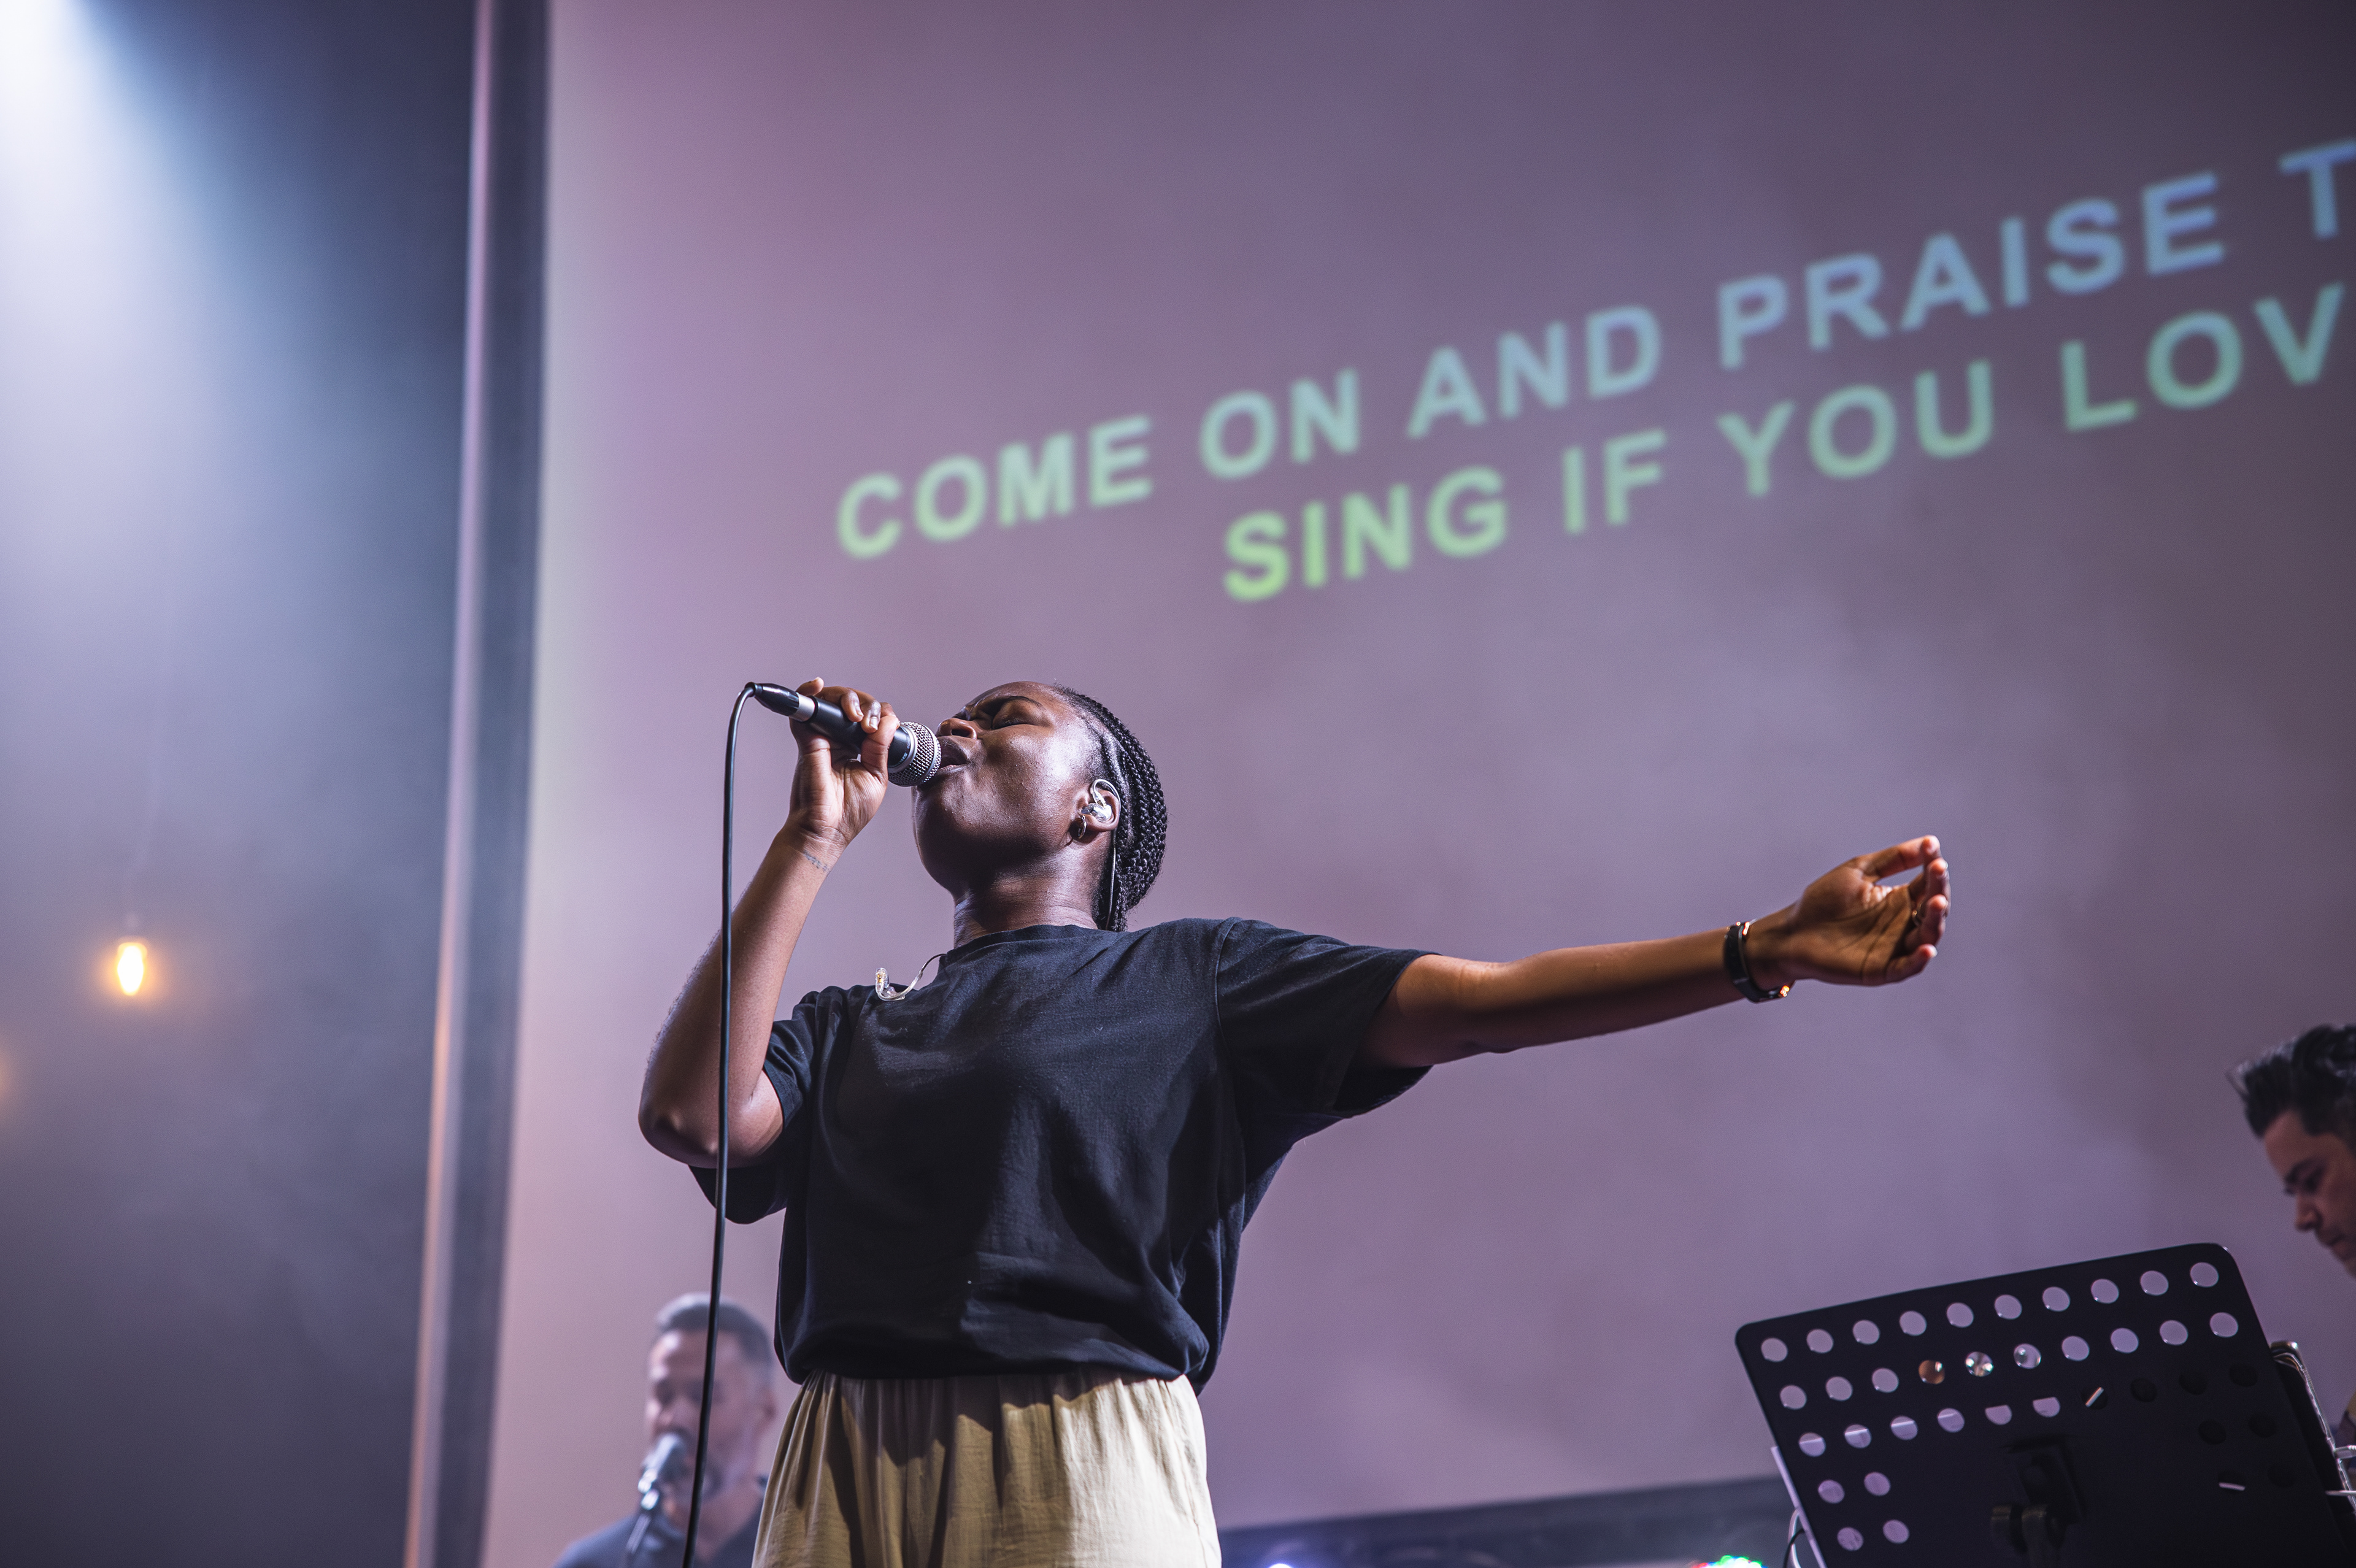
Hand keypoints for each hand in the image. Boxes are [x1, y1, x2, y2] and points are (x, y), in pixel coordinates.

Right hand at [780, 678, 897, 858]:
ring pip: (832, 700)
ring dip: (847, 698)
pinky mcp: (807, 739)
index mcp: (859, 747)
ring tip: (855, 716)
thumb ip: (881, 746)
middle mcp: (840, 738)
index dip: (879, 714)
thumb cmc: (849, 811)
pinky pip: (804, 709)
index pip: (871, 716)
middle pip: (853, 703)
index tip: (881, 730)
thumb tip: (888, 718)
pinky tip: (818, 686)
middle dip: (866, 705)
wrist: (826, 829)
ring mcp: (823, 737)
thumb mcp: (877, 775)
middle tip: (868, 725)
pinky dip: (808, 692)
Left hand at [1747, 836, 1948, 988]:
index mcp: (1900, 900)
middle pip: (1932, 909)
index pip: (1927, 884)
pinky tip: (1927, 949)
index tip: (1933, 850)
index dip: (1933, 869)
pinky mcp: (1882, 970)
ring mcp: (1895, 948)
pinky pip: (1907, 967)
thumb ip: (1892, 859)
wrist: (1792, 932)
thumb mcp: (1858, 872)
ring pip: (1926, 937)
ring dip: (1934, 921)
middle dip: (1938, 890)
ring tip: (1936, 902)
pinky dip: (1918, 960)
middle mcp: (1903, 924)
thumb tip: (1930, 841)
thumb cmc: (1823, 900)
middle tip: (1937, 871)